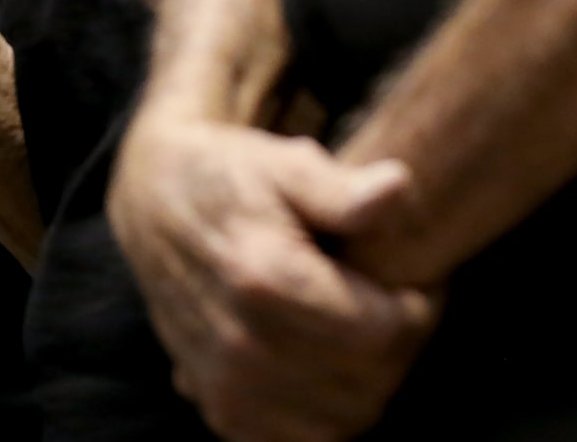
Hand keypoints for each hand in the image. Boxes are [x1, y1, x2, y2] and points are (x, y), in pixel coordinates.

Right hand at [108, 113, 439, 441]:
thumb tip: (397, 189)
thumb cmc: (235, 179)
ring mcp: (228, 387)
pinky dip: (333, 412)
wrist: (157, 207)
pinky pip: (309, 439)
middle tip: (398, 306)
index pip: (384, 330)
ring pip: (347, 418)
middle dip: (400, 344)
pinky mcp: (222, 410)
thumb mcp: (286, 163)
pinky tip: (333, 364)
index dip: (419, 307)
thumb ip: (343, 188)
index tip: (418, 281)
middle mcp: (242, 346)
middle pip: (370, 378)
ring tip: (369, 333)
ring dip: (372, 382)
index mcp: (264, 281)